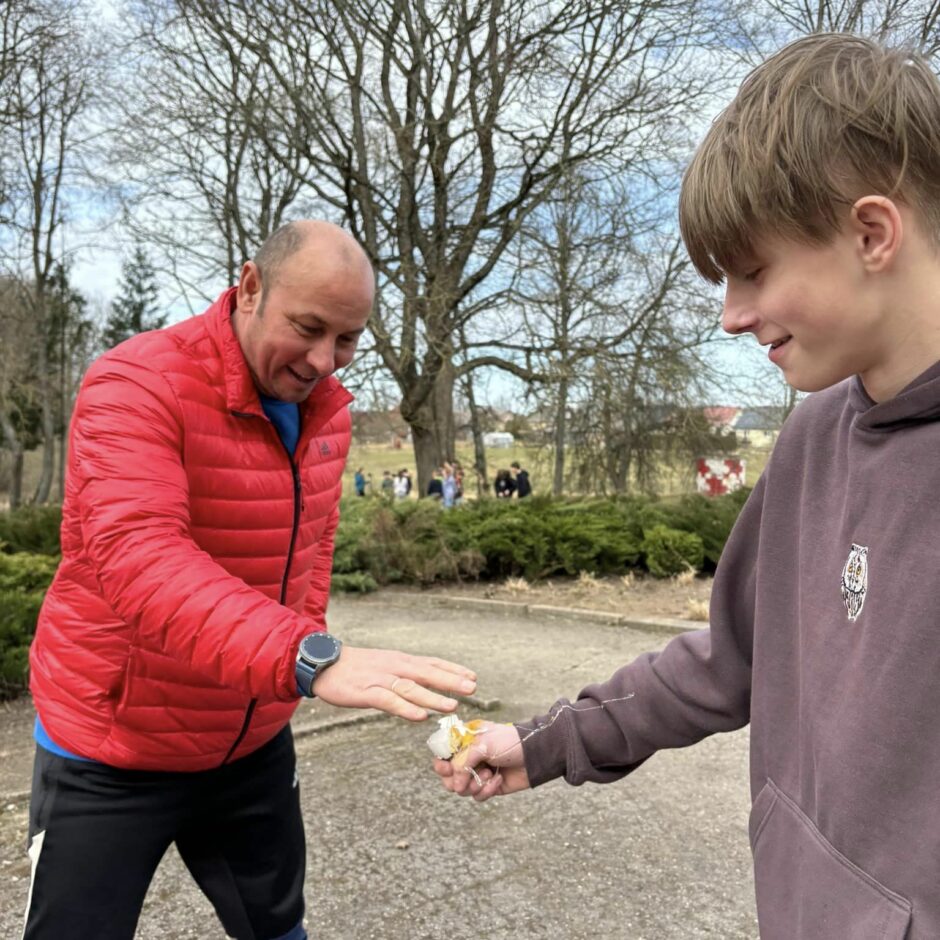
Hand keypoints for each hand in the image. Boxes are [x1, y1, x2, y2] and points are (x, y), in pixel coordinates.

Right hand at [312, 645, 476, 720]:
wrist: (323, 663)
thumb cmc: (355, 667)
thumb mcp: (384, 665)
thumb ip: (404, 674)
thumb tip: (425, 685)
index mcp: (400, 660)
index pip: (431, 663)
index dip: (452, 670)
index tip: (472, 677)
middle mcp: (394, 666)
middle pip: (426, 673)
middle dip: (450, 681)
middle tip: (472, 688)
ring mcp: (381, 679)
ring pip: (410, 688)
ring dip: (432, 696)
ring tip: (452, 705)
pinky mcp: (366, 692)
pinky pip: (388, 701)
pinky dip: (405, 708)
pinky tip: (419, 716)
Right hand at [433, 721, 529, 801]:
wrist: (535, 754)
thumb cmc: (509, 742)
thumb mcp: (482, 745)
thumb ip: (462, 763)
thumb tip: (455, 786)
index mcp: (464, 741)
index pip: (442, 754)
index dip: (441, 763)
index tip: (448, 767)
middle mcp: (469, 757)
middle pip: (448, 776)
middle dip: (456, 779)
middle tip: (466, 776)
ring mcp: (478, 773)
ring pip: (461, 789)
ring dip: (474, 784)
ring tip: (488, 774)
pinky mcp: (488, 786)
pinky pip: (477, 796)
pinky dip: (486, 790)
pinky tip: (498, 779)